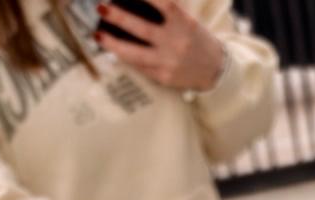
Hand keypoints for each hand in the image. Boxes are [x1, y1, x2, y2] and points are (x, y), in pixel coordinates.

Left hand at [94, 0, 225, 91]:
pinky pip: (140, 67)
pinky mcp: (163, 78)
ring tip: (98, 35)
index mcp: (184, 23)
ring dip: (114, 44)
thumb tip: (138, 3)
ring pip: (135, 54)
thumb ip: (167, 12)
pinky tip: (113, 50)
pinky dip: (125, 57)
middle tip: (101, 7)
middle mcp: (176, 43)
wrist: (215, 71)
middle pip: (142, 30)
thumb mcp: (187, 20)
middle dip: (119, 17)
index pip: (164, 4)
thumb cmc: (196, 39)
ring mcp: (169, 62)